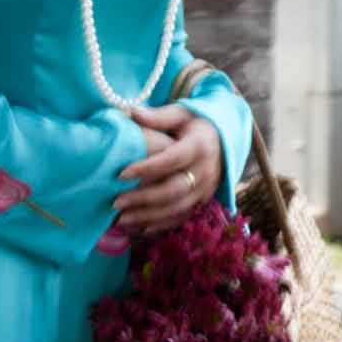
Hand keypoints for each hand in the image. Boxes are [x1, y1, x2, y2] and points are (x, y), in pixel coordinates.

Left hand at [113, 103, 223, 235]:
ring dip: (148, 216)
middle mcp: (205, 171)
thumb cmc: (197, 125)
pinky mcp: (203, 201)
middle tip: (115, 202)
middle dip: (143, 198)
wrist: (226, 142)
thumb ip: (159, 116)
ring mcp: (205, 190)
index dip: (146, 168)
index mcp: (199, 146)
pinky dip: (161, 225)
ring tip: (121, 219)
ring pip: (176, 208)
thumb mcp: (183, 114)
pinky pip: (182, 217)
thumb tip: (132, 112)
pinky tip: (139, 229)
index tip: (121, 174)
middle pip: (173, 190)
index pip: (170, 160)